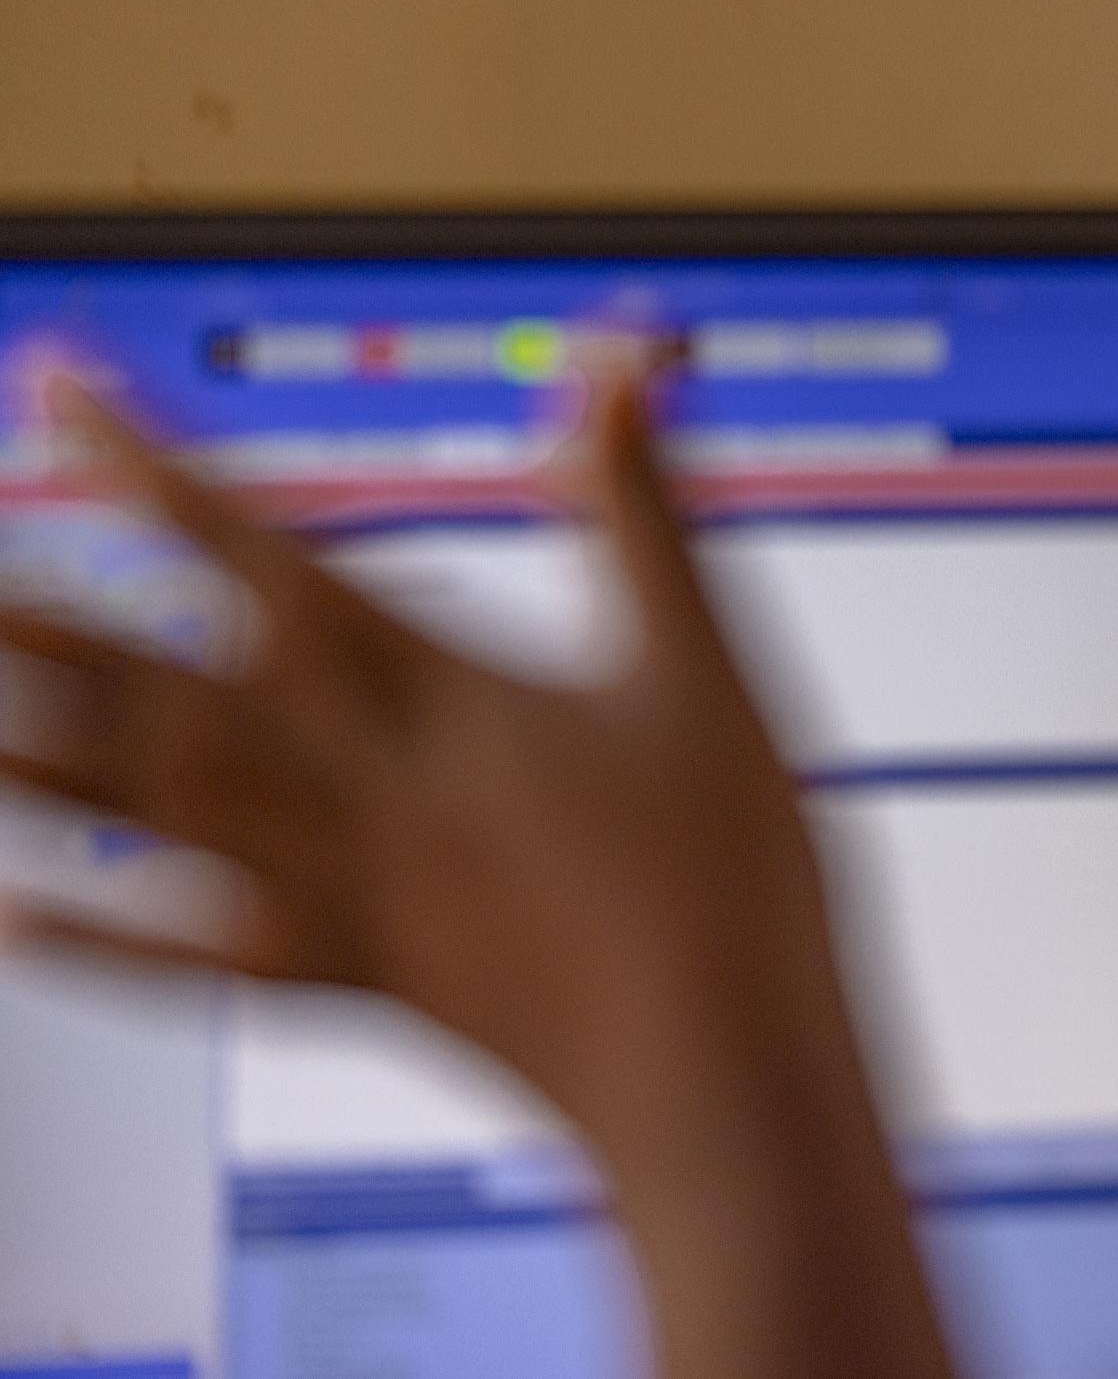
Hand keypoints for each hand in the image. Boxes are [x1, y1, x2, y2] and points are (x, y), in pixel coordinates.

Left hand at [0, 357, 948, 1378]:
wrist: (714, 1068)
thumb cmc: (726, 871)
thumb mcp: (704, 666)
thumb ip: (643, 511)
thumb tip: (614, 370)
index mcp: (442, 697)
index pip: (263, 561)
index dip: (150, 474)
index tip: (59, 396)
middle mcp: (367, 788)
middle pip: (170, 693)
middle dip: (42, 626)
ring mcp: (354, 891)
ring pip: (162, 819)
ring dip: (39, 767)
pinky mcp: (369, 981)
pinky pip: (210, 961)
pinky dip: (107, 943)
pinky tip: (22, 921)